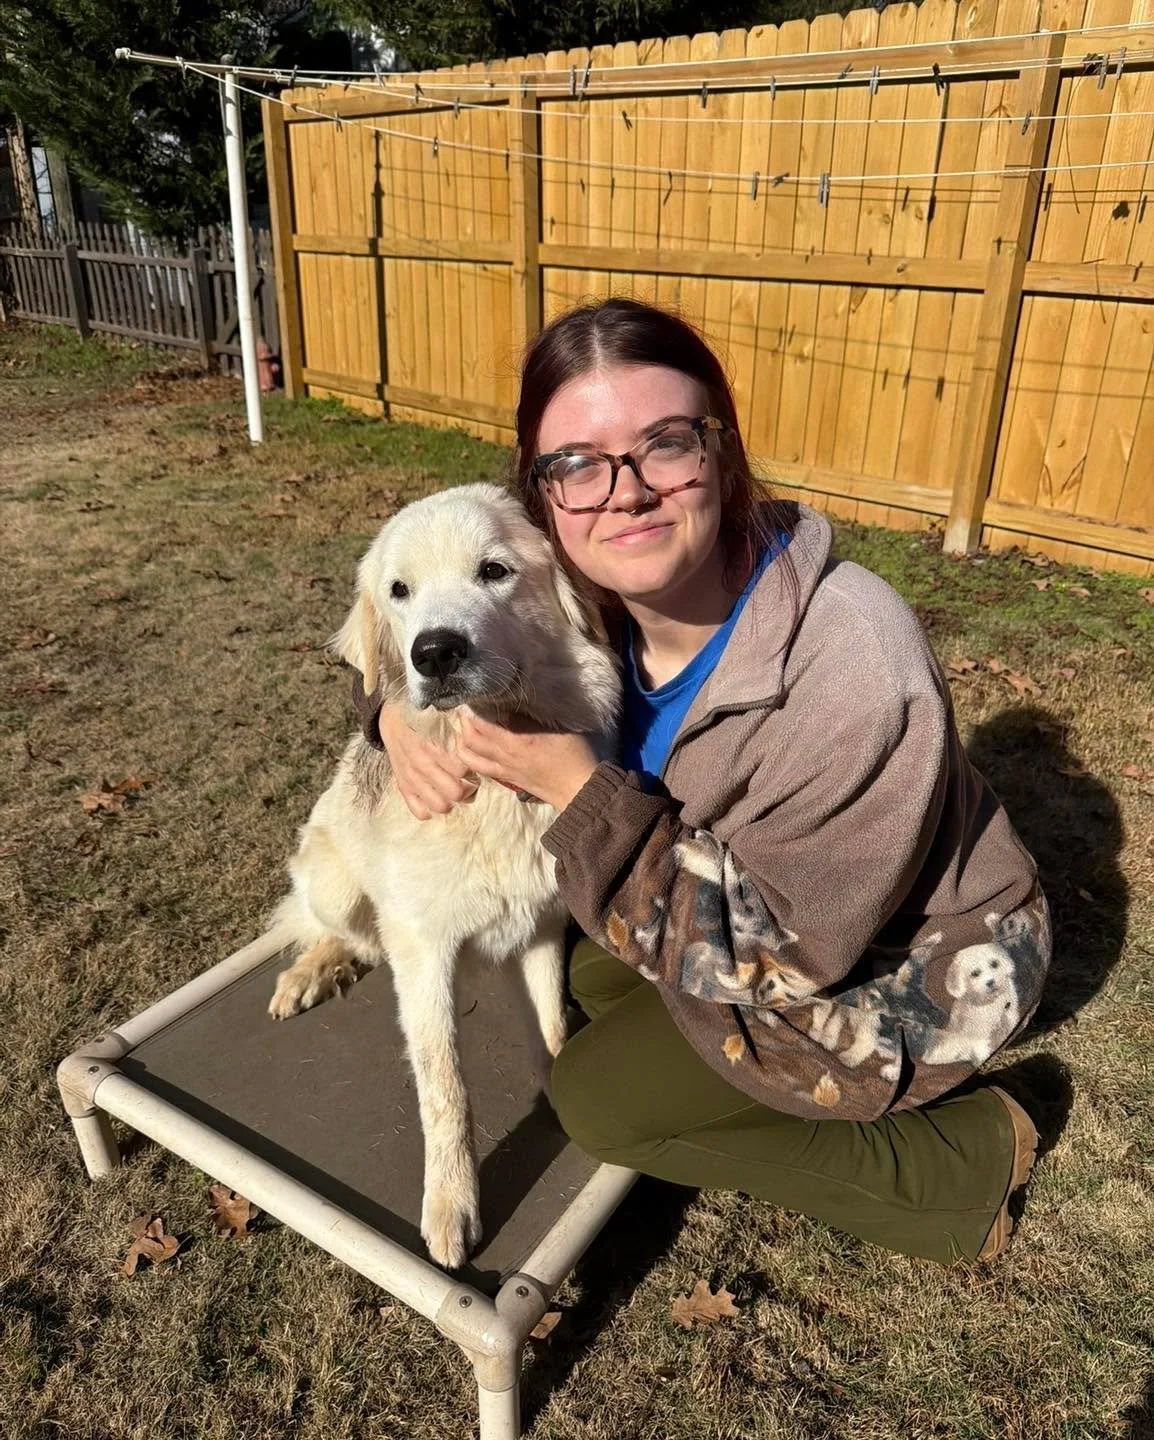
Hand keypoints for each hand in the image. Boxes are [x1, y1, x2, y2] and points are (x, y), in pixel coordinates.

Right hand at [378, 704, 477, 820]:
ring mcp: (411, 778)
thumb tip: (479, 742)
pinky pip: (419, 811)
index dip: (473, 768)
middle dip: (467, 788)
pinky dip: (429, 809)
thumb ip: (461, 734)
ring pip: (440, 805)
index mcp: (435, 746)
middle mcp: (423, 765)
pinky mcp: (403, 786)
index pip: (463, 770)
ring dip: (450, 801)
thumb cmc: (425, 719)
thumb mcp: (444, 720)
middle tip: (468, 781)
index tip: (474, 764)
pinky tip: (434, 796)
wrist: (394, 718)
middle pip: (455, 792)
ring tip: (453, 790)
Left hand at [456, 709, 598, 812]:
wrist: (578, 789)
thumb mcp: (556, 728)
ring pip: (469, 758)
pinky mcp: (507, 779)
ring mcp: (503, 770)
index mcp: (516, 741)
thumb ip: (530, 719)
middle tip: (465, 710)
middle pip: (470, 740)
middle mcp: (504, 756)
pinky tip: (474, 750)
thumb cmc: (573, 756)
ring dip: (462, 743)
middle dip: (463, 723)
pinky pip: (480, 769)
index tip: (471, 697)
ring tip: (464, 730)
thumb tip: (511, 708)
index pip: (481, 723)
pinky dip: (471, 758)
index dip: (472, 709)